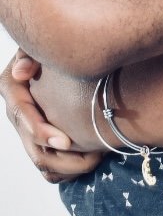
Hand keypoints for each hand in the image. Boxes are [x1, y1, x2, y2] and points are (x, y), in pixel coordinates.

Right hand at [2, 51, 102, 181]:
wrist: (69, 57)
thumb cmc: (57, 45)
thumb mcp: (43, 44)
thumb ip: (32, 53)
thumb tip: (21, 72)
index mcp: (13, 88)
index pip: (20, 115)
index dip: (40, 131)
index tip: (66, 142)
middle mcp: (18, 112)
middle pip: (32, 146)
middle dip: (61, 157)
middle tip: (92, 157)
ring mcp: (29, 129)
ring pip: (42, 161)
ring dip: (68, 166)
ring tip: (97, 158)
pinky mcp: (42, 139)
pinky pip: (51, 167)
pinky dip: (68, 171)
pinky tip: (93, 161)